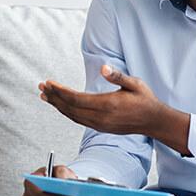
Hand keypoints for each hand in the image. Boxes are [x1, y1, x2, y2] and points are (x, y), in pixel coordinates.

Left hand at [39, 65, 161, 134]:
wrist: (153, 122)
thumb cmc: (145, 100)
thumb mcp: (135, 84)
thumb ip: (118, 76)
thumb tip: (104, 68)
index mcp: (107, 105)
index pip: (76, 99)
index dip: (60, 91)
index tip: (48, 83)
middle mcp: (100, 118)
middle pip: (69, 108)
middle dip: (53, 97)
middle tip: (41, 87)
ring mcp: (98, 124)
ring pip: (71, 115)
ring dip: (57, 105)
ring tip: (44, 95)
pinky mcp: (99, 127)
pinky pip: (77, 119)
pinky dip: (66, 111)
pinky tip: (60, 105)